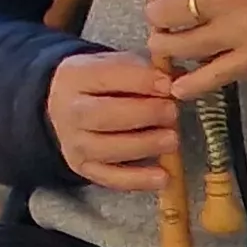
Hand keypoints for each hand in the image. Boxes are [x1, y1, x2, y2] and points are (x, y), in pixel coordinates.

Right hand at [48, 50, 181, 192]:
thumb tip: (179, 81)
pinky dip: (138, 180)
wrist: (67, 108)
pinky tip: (163, 177)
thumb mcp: (117, 66)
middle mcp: (68, 110)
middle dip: (144, 114)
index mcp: (75, 77)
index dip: (141, 81)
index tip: (168, 85)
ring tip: (172, 140)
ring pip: (108, 149)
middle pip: (104, 116)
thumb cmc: (102, 85)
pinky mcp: (82, 167)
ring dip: (145, 145)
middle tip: (172, 112)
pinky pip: (110, 178)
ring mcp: (73, 141)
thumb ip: (146, 71)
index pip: (107, 77)